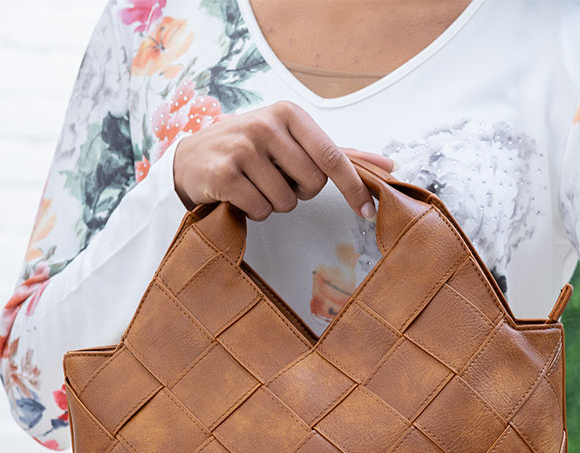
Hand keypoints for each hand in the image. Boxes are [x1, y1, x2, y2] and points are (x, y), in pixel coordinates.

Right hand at [172, 99, 395, 219]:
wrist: (193, 158)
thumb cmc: (252, 151)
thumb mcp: (293, 141)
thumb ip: (340, 155)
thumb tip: (387, 166)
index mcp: (288, 114)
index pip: (333, 156)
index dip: (353, 187)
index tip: (368, 210)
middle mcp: (265, 126)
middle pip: (312, 185)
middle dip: (300, 192)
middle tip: (278, 179)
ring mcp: (243, 149)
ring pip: (287, 202)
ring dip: (276, 203)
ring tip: (256, 185)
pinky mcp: (225, 175)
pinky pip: (262, 211)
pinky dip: (256, 211)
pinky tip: (241, 194)